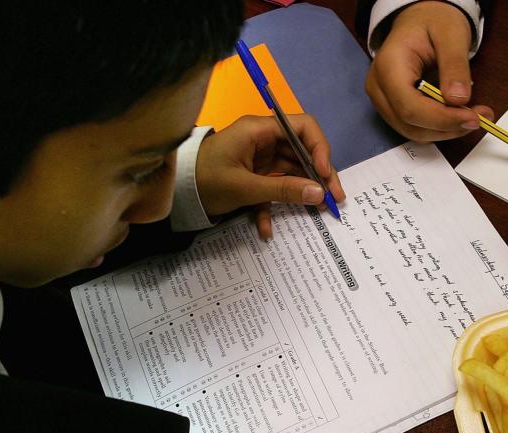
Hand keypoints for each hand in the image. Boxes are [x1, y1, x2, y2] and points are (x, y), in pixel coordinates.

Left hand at [194, 114, 343, 238]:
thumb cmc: (204, 181)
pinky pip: (272, 188)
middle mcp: (262, 140)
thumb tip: (318, 194)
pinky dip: (272, 207)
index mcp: (259, 130)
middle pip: (302, 152)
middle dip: (318, 175)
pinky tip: (266, 230)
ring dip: (302, 192)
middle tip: (334, 199)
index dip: (319, 148)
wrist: (172, 194)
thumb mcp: (245, 188)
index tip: (324, 174)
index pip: (302, 127)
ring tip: (318, 212)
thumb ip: (282, 190)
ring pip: (290, 172)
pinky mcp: (252, 177)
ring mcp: (258, 158)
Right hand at [365, 1, 493, 141]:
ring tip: (474, 115)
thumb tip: (459, 100)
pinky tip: (459, 115)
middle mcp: (379, 88)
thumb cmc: (432, 22)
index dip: (441, 119)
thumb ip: (454, 65)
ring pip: (413, 131)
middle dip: (448, 126)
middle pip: (410, 123)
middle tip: (480, 117)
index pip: (410, 107)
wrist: (419, 21)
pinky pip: (416, 127)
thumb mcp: (451, 34)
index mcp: (388, 66)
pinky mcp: (394, 109)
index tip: (472, 117)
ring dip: (447, 130)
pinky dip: (441, 127)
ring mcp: (383, 101)